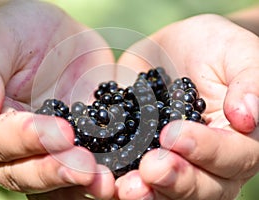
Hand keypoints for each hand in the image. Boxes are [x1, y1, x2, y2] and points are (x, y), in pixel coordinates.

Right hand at [0, 1, 114, 198]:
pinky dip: (107, 175)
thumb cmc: (15, 33)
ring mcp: (53, 149)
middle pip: (28, 173)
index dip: (30, 140)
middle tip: (86, 170)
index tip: (61, 132)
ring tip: (107, 184)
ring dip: (82, 187)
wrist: (52, 36)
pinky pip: (92, 166)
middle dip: (58, 173)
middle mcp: (18, 147)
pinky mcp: (84, 144)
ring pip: (60, 182)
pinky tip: (124, 176)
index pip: (2, 141)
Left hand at [115, 14, 258, 198]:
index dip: (207, 151)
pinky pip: (132, 173)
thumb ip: (249, 81)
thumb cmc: (213, 48)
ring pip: (167, 191)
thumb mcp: (236, 53)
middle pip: (201, 186)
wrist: (173, 50)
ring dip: (147, 193)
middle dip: (175, 180)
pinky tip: (104, 177)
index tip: (174, 135)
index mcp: (238, 139)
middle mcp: (208, 161)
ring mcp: (174, 161)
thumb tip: (248, 117)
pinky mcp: (140, 154)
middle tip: (150, 169)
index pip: (233, 156)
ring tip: (126, 187)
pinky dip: (118, 179)